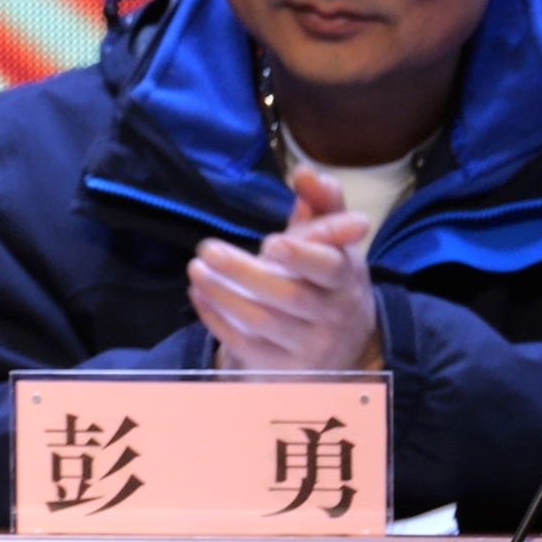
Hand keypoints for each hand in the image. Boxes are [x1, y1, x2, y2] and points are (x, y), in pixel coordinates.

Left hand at [191, 168, 383, 371]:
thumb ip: (322, 204)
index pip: (330, 268)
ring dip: (223, 294)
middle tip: (206, 249)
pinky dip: (217, 320)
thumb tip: (306, 172)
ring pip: (262, 322)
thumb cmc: (327, 279)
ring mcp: (309, 346)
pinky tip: (199, 294)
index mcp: (345, 279)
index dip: (303, 256)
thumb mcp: (332, 243)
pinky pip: (245, 346)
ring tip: (196, 269)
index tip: (271, 243)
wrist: (343, 346)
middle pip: (288, 296)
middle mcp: (332, 315)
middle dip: (244, 272)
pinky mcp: (283, 369)